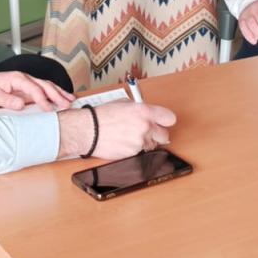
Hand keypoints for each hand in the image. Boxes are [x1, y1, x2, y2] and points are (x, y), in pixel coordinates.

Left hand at [0, 70, 73, 111]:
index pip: (34, 89)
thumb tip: (21, 105)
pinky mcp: (26, 89)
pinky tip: (61, 98)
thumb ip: (6, 100)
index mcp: (17, 78)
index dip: (43, 100)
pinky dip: (53, 94)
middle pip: (45, 85)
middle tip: (67, 104)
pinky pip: (43, 90)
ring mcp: (26, 83)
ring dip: (59, 93)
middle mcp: (24, 79)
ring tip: (71, 100)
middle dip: (57, 95)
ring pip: (47, 86)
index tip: (49, 109)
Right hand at [57, 102, 176, 158]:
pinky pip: (140, 152)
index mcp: (144, 111)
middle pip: (165, 135)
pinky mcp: (132, 154)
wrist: (87, 130)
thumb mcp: (124, 104)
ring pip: (152, 145)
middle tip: (149, 132)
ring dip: (145, 142)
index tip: (162, 122)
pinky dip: (134, 149)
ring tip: (130, 136)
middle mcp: (145, 127)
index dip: (165, 121)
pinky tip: (124, 142)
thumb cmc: (101, 116)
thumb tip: (149, 113)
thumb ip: (140, 109)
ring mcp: (139, 142)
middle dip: (158, 134)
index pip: (170, 118)